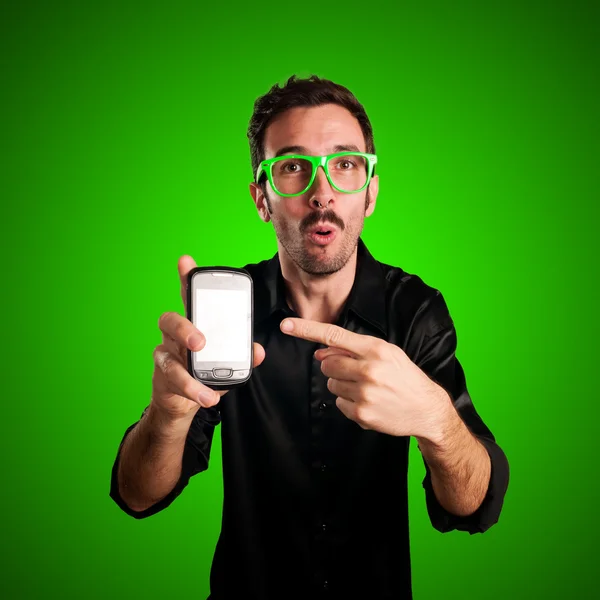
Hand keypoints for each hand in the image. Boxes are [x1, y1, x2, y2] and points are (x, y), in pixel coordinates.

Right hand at [151, 255, 265, 420]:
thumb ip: (242, 352)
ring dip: (188, 375)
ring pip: (167, 357)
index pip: (188, 296)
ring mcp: (165, 355)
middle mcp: (174, 335)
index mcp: (193, 323)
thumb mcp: (226, 359)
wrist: (182, 401)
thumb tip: (258, 351)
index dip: (186, 278)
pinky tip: (207, 397)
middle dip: (184, 328)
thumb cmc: (204, 369)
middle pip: (169, 320)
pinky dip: (193, 391)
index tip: (186, 261)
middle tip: (200, 342)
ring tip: (207, 391)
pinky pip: (174, 382)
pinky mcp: (162, 377)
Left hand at [280, 318, 452, 439]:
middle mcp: (368, 370)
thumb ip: (353, 349)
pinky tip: (367, 401)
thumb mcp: (386, 353)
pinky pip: (338, 403)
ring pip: (330, 384)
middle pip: (327, 363)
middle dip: (334, 366)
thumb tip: (320, 352)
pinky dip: (348, 402)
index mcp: (375, 349)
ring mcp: (364, 393)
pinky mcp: (361, 414)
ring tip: (365, 388)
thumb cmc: (404, 377)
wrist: (426, 407)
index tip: (286, 325)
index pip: (333, 335)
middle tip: (354, 372)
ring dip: (341, 384)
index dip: (306, 330)